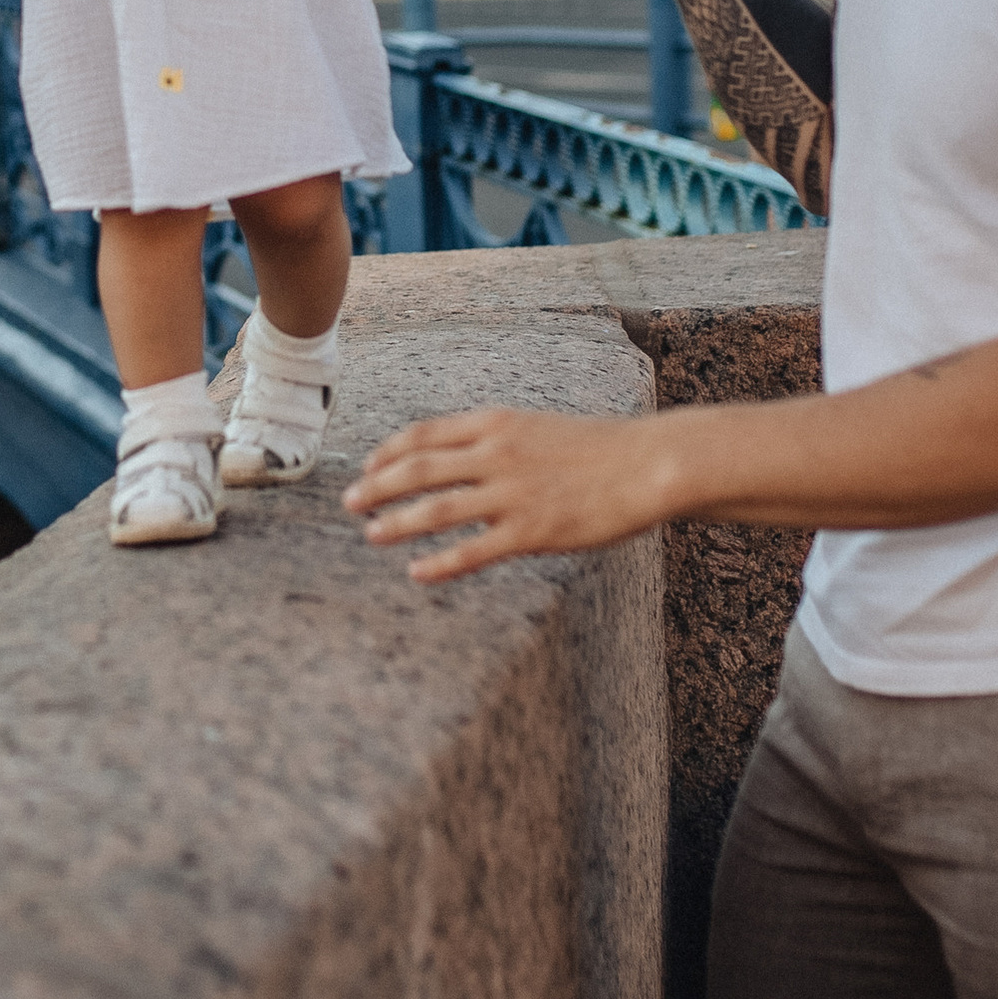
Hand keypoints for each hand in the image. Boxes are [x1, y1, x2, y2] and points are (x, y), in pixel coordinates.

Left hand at [344, 404, 677, 579]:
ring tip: (371, 536)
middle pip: (418, 470)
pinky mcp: (532, 531)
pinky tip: (417, 574)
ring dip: (396, 524)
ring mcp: (512, 494)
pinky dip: (439, 564)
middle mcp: (496, 454)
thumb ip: (497, 440)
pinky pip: (473, 551)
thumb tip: (460, 458)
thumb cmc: (598, 449)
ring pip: (435, 510)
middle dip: (377, 487)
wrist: (648, 464)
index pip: (424, 435)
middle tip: (349, 503)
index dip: (389, 452)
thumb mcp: (538, 428)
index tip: (367, 466)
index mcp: (496, 424)